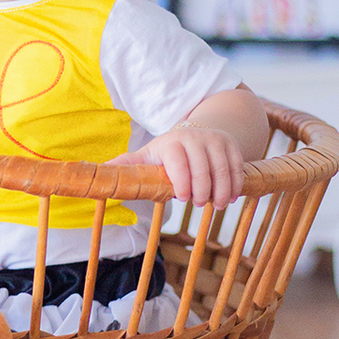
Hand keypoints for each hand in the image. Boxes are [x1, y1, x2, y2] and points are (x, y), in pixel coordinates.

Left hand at [109, 124, 244, 209]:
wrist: (193, 132)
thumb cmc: (166, 152)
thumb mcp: (146, 156)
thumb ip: (127, 165)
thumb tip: (101, 172)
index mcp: (171, 143)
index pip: (178, 162)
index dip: (182, 182)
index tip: (183, 199)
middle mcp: (194, 138)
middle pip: (202, 168)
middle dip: (202, 190)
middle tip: (199, 205)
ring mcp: (214, 139)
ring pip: (222, 168)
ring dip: (222, 190)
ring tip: (218, 205)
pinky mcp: (230, 144)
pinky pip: (237, 165)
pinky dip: (235, 184)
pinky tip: (231, 198)